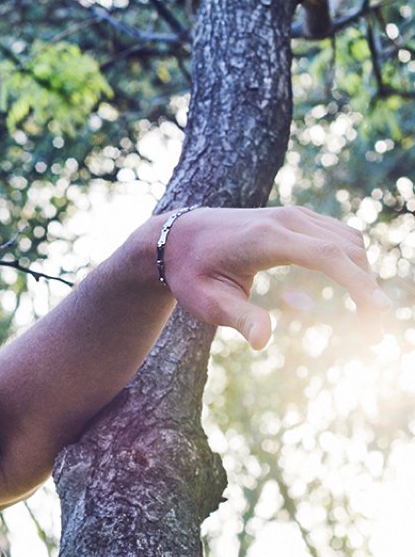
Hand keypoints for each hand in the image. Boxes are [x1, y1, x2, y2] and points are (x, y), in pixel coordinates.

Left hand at [159, 205, 389, 350]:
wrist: (175, 236)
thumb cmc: (189, 273)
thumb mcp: (206, 302)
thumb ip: (238, 318)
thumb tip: (263, 341)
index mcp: (266, 239)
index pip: (326, 257)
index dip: (358, 282)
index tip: (381, 310)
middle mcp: (285, 219)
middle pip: (345, 248)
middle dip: (367, 284)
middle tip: (375, 328)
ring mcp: (292, 214)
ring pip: (347, 239)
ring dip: (362, 271)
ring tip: (365, 311)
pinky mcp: (295, 217)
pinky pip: (337, 235)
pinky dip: (351, 259)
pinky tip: (351, 285)